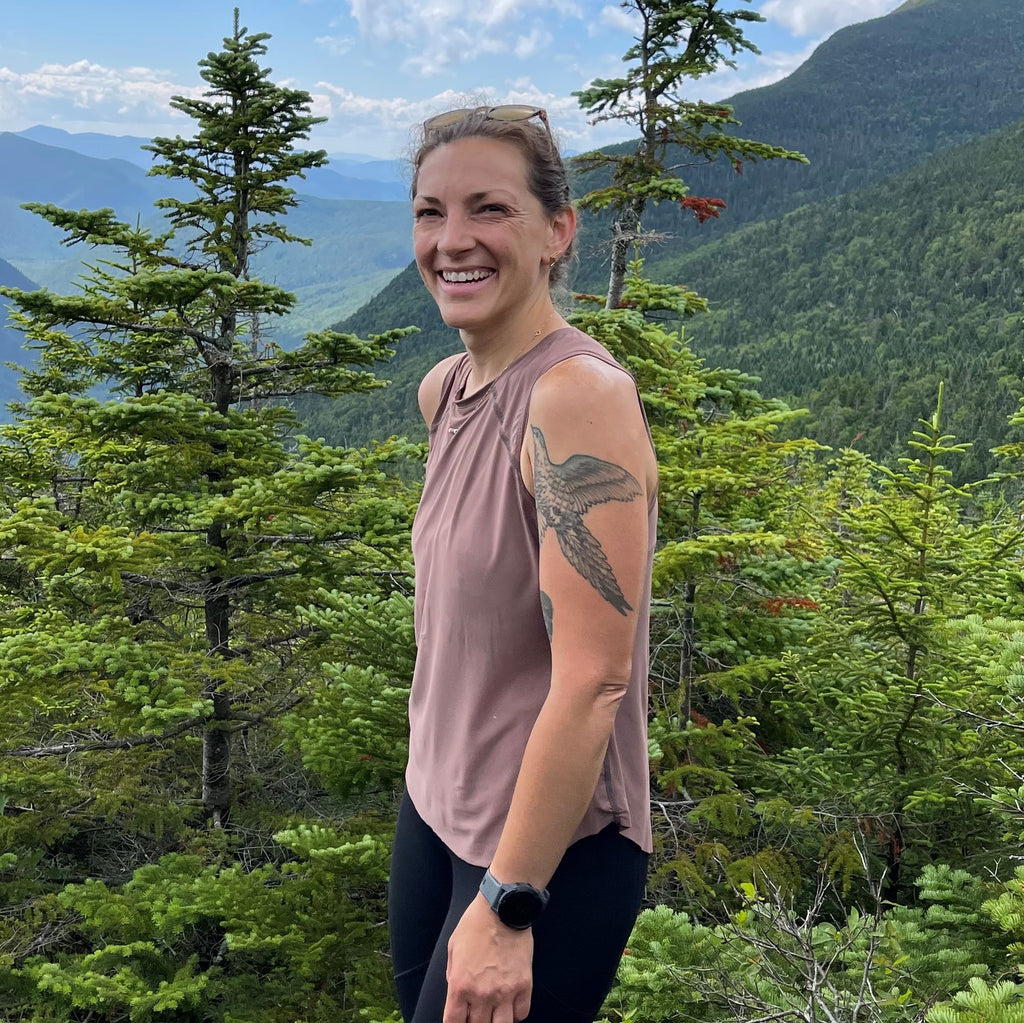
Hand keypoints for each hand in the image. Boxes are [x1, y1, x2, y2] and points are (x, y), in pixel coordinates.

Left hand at [444, 893, 533, 1022]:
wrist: (502, 908)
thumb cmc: (475, 924)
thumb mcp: (453, 948)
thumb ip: (453, 976)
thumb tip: (457, 995)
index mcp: (460, 985)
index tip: (460, 1019)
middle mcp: (482, 994)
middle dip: (475, 1022)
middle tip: (477, 1012)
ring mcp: (505, 992)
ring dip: (496, 1022)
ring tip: (494, 1012)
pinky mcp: (524, 985)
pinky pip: (521, 1014)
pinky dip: (515, 1014)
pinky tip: (510, 1005)